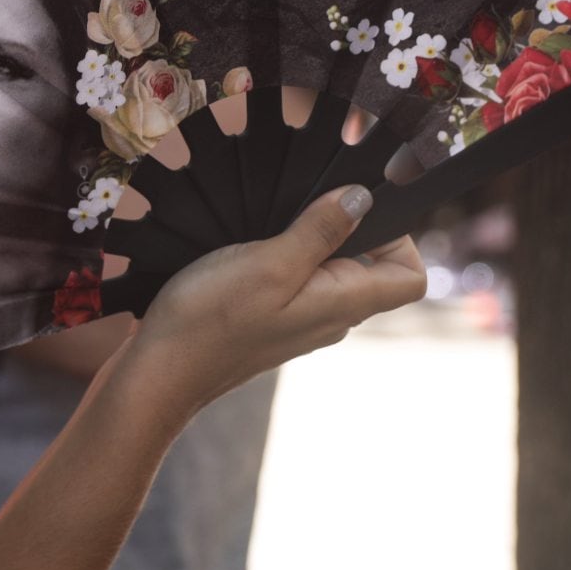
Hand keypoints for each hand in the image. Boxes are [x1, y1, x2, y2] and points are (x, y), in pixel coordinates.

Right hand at [116, 186, 426, 420]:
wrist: (161, 371)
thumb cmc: (211, 321)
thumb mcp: (268, 264)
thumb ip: (319, 231)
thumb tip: (362, 198)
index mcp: (343, 304)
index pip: (410, 277)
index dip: (400, 237)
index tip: (358, 208)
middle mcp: (331, 316)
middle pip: (370, 267)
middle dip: (348, 227)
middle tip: (302, 204)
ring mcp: (301, 320)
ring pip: (329, 270)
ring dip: (308, 239)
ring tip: (269, 224)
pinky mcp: (272, 319)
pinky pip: (296, 281)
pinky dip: (283, 256)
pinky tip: (247, 249)